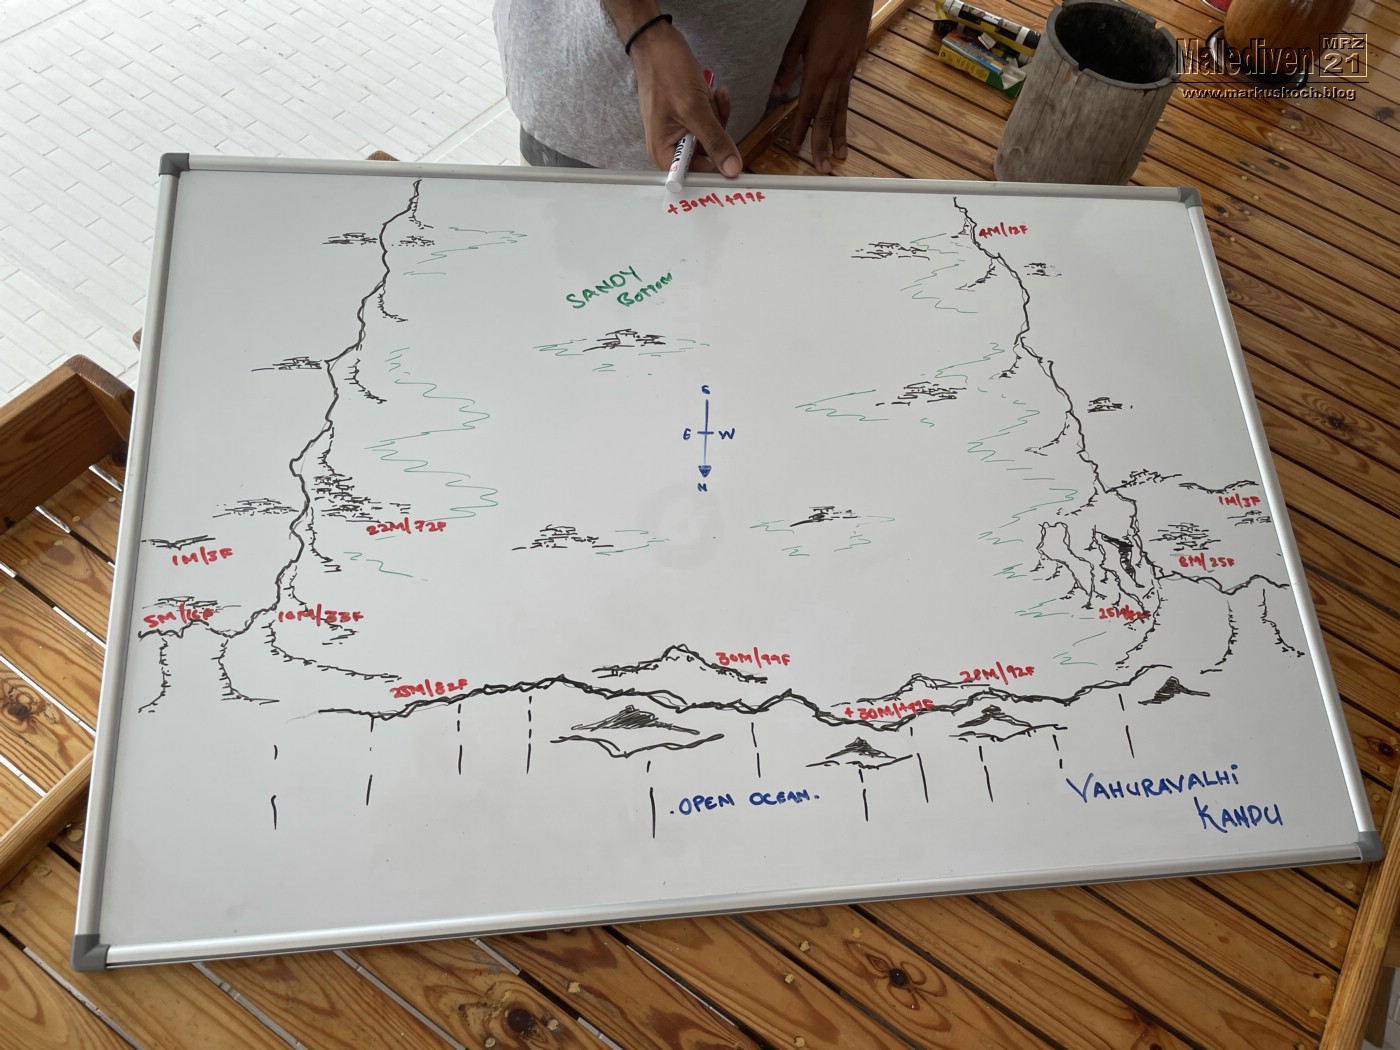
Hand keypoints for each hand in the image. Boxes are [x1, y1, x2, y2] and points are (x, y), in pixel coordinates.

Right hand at [629, 23, 741, 176]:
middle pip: (707, 155)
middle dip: (716, 129)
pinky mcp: (687, 119)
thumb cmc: (666, 72)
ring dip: (716, 114)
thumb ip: (715, 141)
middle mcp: (669, 147)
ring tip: (709, 94)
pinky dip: (714, 108)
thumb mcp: (695, 110)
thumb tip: (731, 169)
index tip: (735, 163)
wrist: (657, 44)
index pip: (695, 175)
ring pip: (711, 136)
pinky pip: (709, 122)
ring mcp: (679, 132)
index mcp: (663, 153)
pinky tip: (713, 91)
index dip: (715, 169)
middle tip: (712, 108)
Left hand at [773, 0, 870, 172]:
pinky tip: (842, 124)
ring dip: (840, 135)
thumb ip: (787, 65)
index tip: (795, 149)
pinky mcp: (855, 65)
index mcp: (818, 70)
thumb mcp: (799, 35)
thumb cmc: (823, 8)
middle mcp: (835, 76)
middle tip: (823, 166)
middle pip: (827, 116)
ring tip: (840, 156)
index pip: (807, 108)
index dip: (800, 130)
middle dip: (823, 143)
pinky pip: (848, 96)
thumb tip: (776, 93)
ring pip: (842, 109)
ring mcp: (848, 71)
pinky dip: (844, 113)